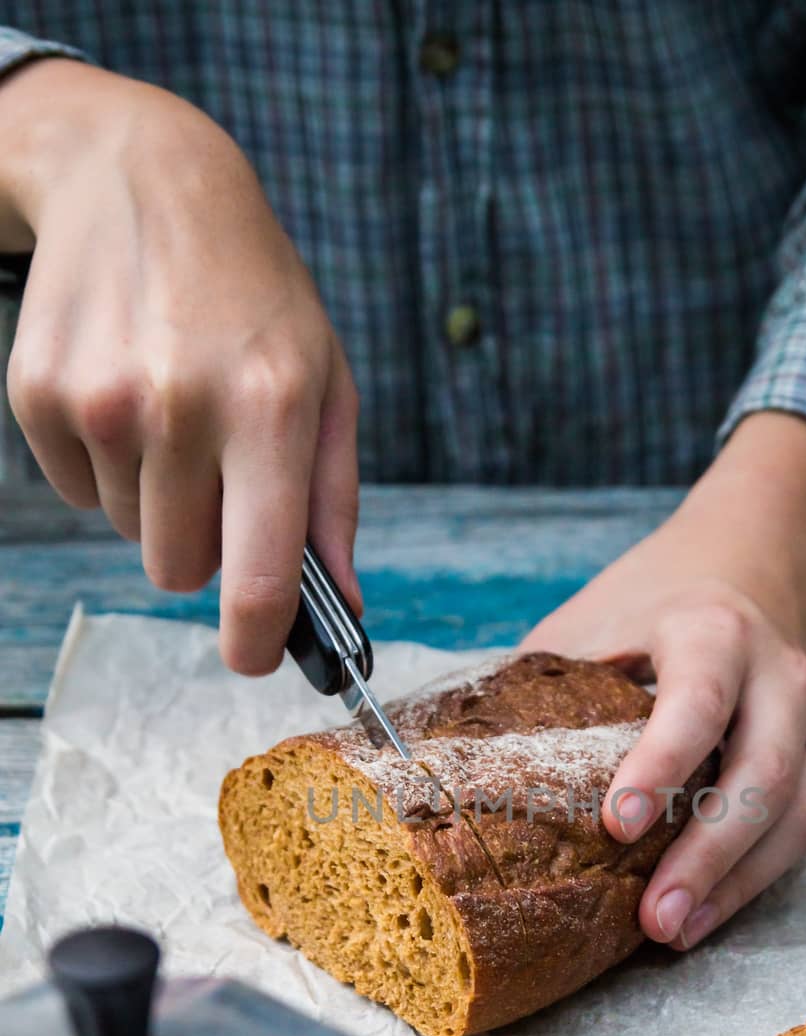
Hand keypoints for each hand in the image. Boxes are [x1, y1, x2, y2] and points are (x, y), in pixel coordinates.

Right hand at [0, 59, 359, 673]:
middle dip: (204, 547)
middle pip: (178, 572)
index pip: (258, 578)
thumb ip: (333, 504)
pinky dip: (105, 464)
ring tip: (174, 410)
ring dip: (156, 496)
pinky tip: (125, 391)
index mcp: (270, 411)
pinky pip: (79, 492)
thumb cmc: (258, 300)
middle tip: (219, 474)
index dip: (256, 642)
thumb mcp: (326, 385)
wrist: (147, 180)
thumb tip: (340, 609)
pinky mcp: (39, 393)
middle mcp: (180, 407)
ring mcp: (99, 400)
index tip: (254, 659)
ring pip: (130, 533)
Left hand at [522, 413, 805, 947]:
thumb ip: (547, 680)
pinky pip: (800, 829)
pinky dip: (753, 880)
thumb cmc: (656, 596)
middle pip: (763, 772)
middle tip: (653, 917)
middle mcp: (777, 676)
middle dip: (708, 853)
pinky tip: (703, 915)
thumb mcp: (594, 616)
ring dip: (735, 883)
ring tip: (675, 933)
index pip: (698, 701)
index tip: (616, 825)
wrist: (754, 557)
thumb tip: (461, 757)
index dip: (661, 765)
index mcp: (712, 632)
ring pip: (794, 813)